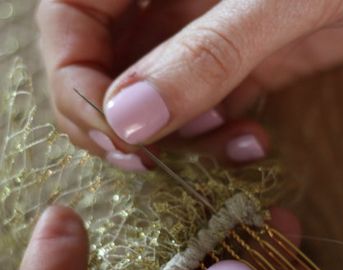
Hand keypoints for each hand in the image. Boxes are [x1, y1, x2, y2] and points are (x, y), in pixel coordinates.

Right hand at [36, 1, 342, 169]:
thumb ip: (206, 54)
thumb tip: (127, 121)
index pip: (70, 14)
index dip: (74, 76)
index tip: (111, 133)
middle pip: (105, 62)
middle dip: (119, 120)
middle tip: (146, 162)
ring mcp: (209, 31)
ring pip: (157, 95)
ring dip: (179, 138)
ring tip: (226, 145)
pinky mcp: (248, 62)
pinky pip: (209, 109)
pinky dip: (219, 138)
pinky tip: (251, 143)